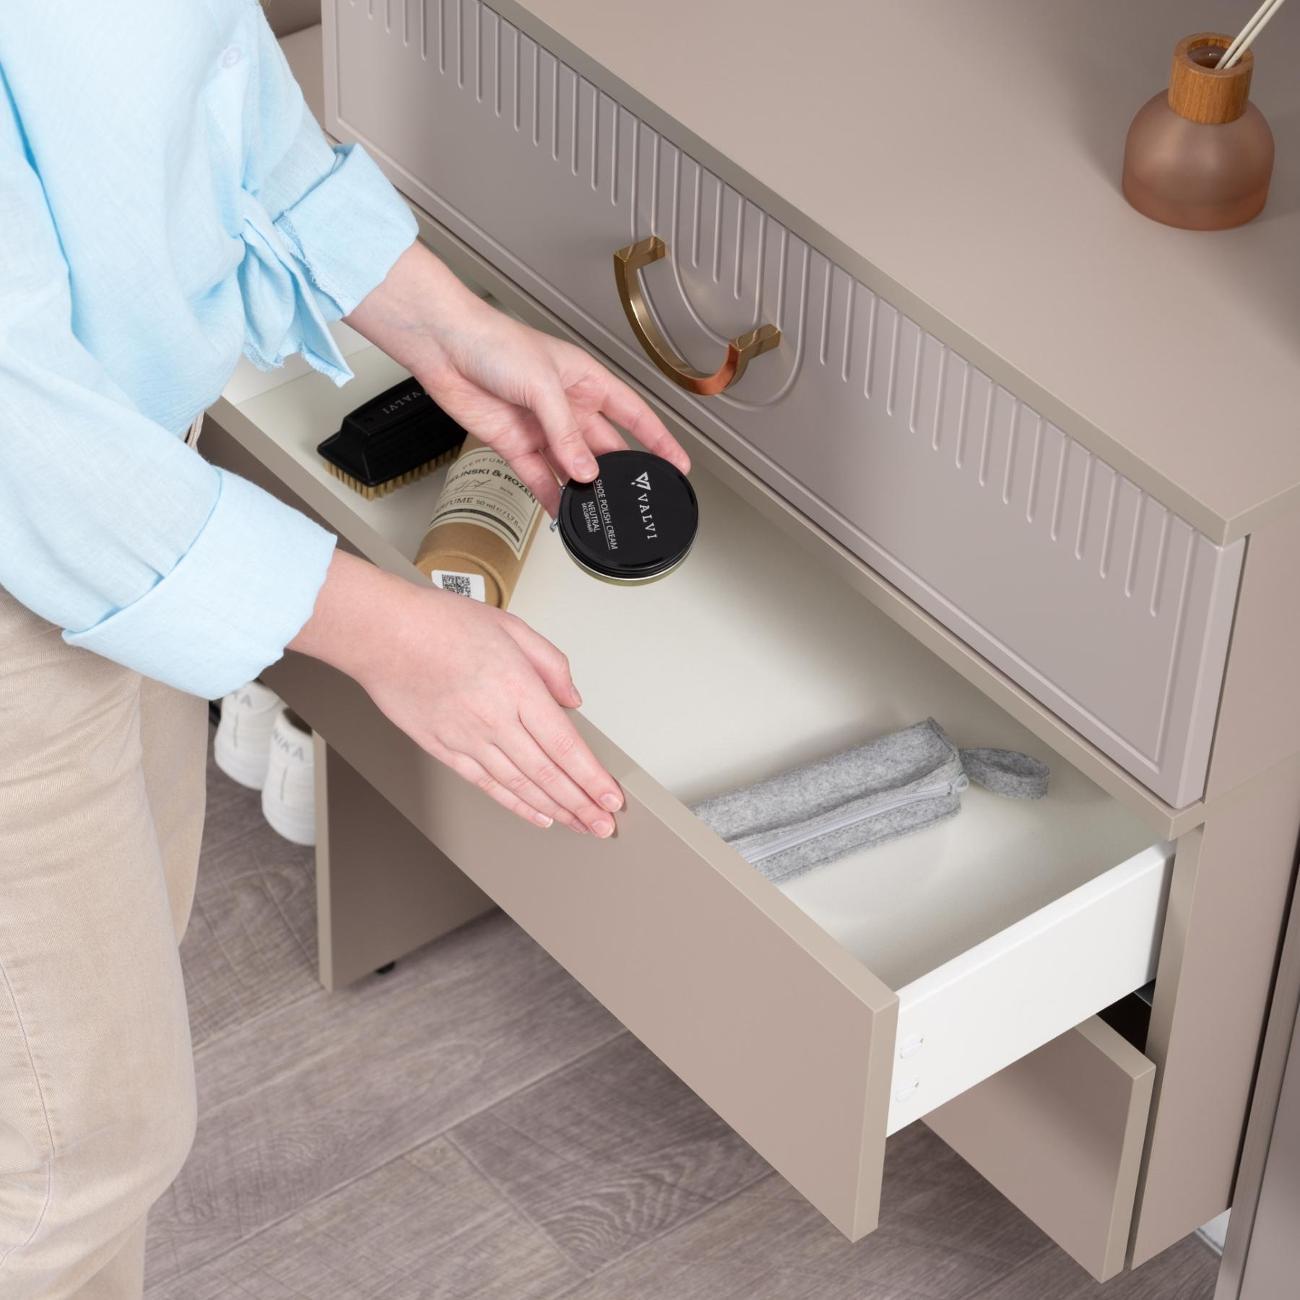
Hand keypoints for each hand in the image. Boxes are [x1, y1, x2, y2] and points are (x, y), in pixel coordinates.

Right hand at [289, 551, 622, 835]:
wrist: (382, 634)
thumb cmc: (439, 623)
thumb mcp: (512, 628)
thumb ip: (551, 664)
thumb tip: (572, 699)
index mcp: (517, 687)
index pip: (566, 745)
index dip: (592, 777)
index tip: (611, 796)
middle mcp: (495, 719)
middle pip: (548, 773)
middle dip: (582, 804)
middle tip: (603, 824)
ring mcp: (468, 738)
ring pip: (521, 785)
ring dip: (555, 810)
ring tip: (579, 825)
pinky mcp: (444, 749)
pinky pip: (487, 785)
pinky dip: (515, 805)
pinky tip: (536, 815)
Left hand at [345, 242, 689, 514]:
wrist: (445, 345)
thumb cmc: (494, 342)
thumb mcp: (543, 384)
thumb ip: (566, 432)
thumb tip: (586, 470)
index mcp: (586, 381)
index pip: (634, 415)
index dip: (658, 440)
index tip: (677, 464)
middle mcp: (567, 407)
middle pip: (604, 447)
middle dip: (618, 473)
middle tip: (632, 498)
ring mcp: (541, 428)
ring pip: (572, 467)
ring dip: (584, 489)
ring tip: (598, 512)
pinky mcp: (514, 444)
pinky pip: (539, 477)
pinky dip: (550, 496)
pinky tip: (562, 512)